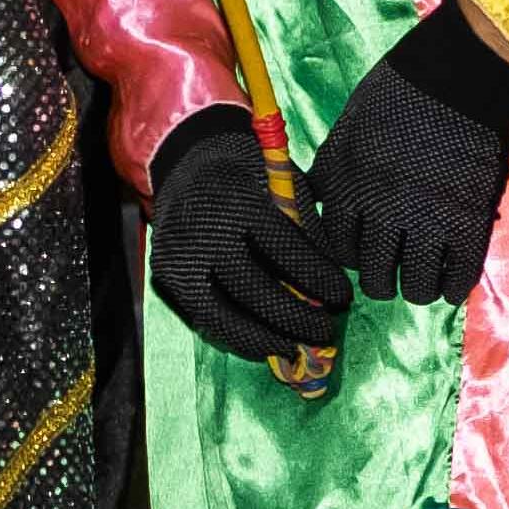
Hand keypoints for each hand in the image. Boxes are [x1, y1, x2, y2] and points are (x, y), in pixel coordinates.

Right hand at [142, 107, 349, 362]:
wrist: (186, 162)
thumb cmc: (248, 171)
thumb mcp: (283, 183)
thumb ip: (305, 230)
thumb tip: (329, 286)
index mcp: (237, 201)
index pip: (282, 248)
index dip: (316, 277)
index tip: (343, 297)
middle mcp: (203, 232)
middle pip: (252, 289)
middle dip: (293, 317)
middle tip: (325, 331)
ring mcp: (179, 258)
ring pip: (222, 314)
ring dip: (264, 338)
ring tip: (296, 347)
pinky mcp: (166, 277)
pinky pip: (203, 316)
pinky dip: (235, 334)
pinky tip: (264, 342)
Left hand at [300, 1, 508, 306]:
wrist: (456, 74)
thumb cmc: (397, 93)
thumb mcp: (347, 128)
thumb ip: (333, 171)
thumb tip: (318, 204)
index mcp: (347, 185)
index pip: (338, 246)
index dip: (349, 257)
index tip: (361, 256)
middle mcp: (380, 209)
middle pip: (373, 272)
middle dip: (379, 282)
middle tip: (389, 279)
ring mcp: (426, 217)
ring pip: (415, 283)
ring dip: (416, 290)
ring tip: (421, 286)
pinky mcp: (467, 220)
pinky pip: (458, 272)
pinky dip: (454, 286)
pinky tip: (451, 285)